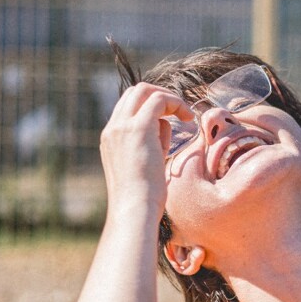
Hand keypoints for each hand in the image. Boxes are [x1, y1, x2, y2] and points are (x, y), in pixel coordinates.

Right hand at [99, 83, 192, 213]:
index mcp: (111, 138)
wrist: (134, 211)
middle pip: (135, 92)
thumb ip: (152, 142)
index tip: (170, 119)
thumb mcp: (145, 164)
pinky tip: (190, 118)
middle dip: (160, 96)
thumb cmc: (143, 198)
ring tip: (187, 115)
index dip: (151, 106)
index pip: (128, 107)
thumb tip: (165, 125)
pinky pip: (160, 100)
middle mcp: (113, 129)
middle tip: (181, 111)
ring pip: (145, 90)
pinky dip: (176, 104)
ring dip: (169, 98)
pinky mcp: (139, 128)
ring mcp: (122, 127)